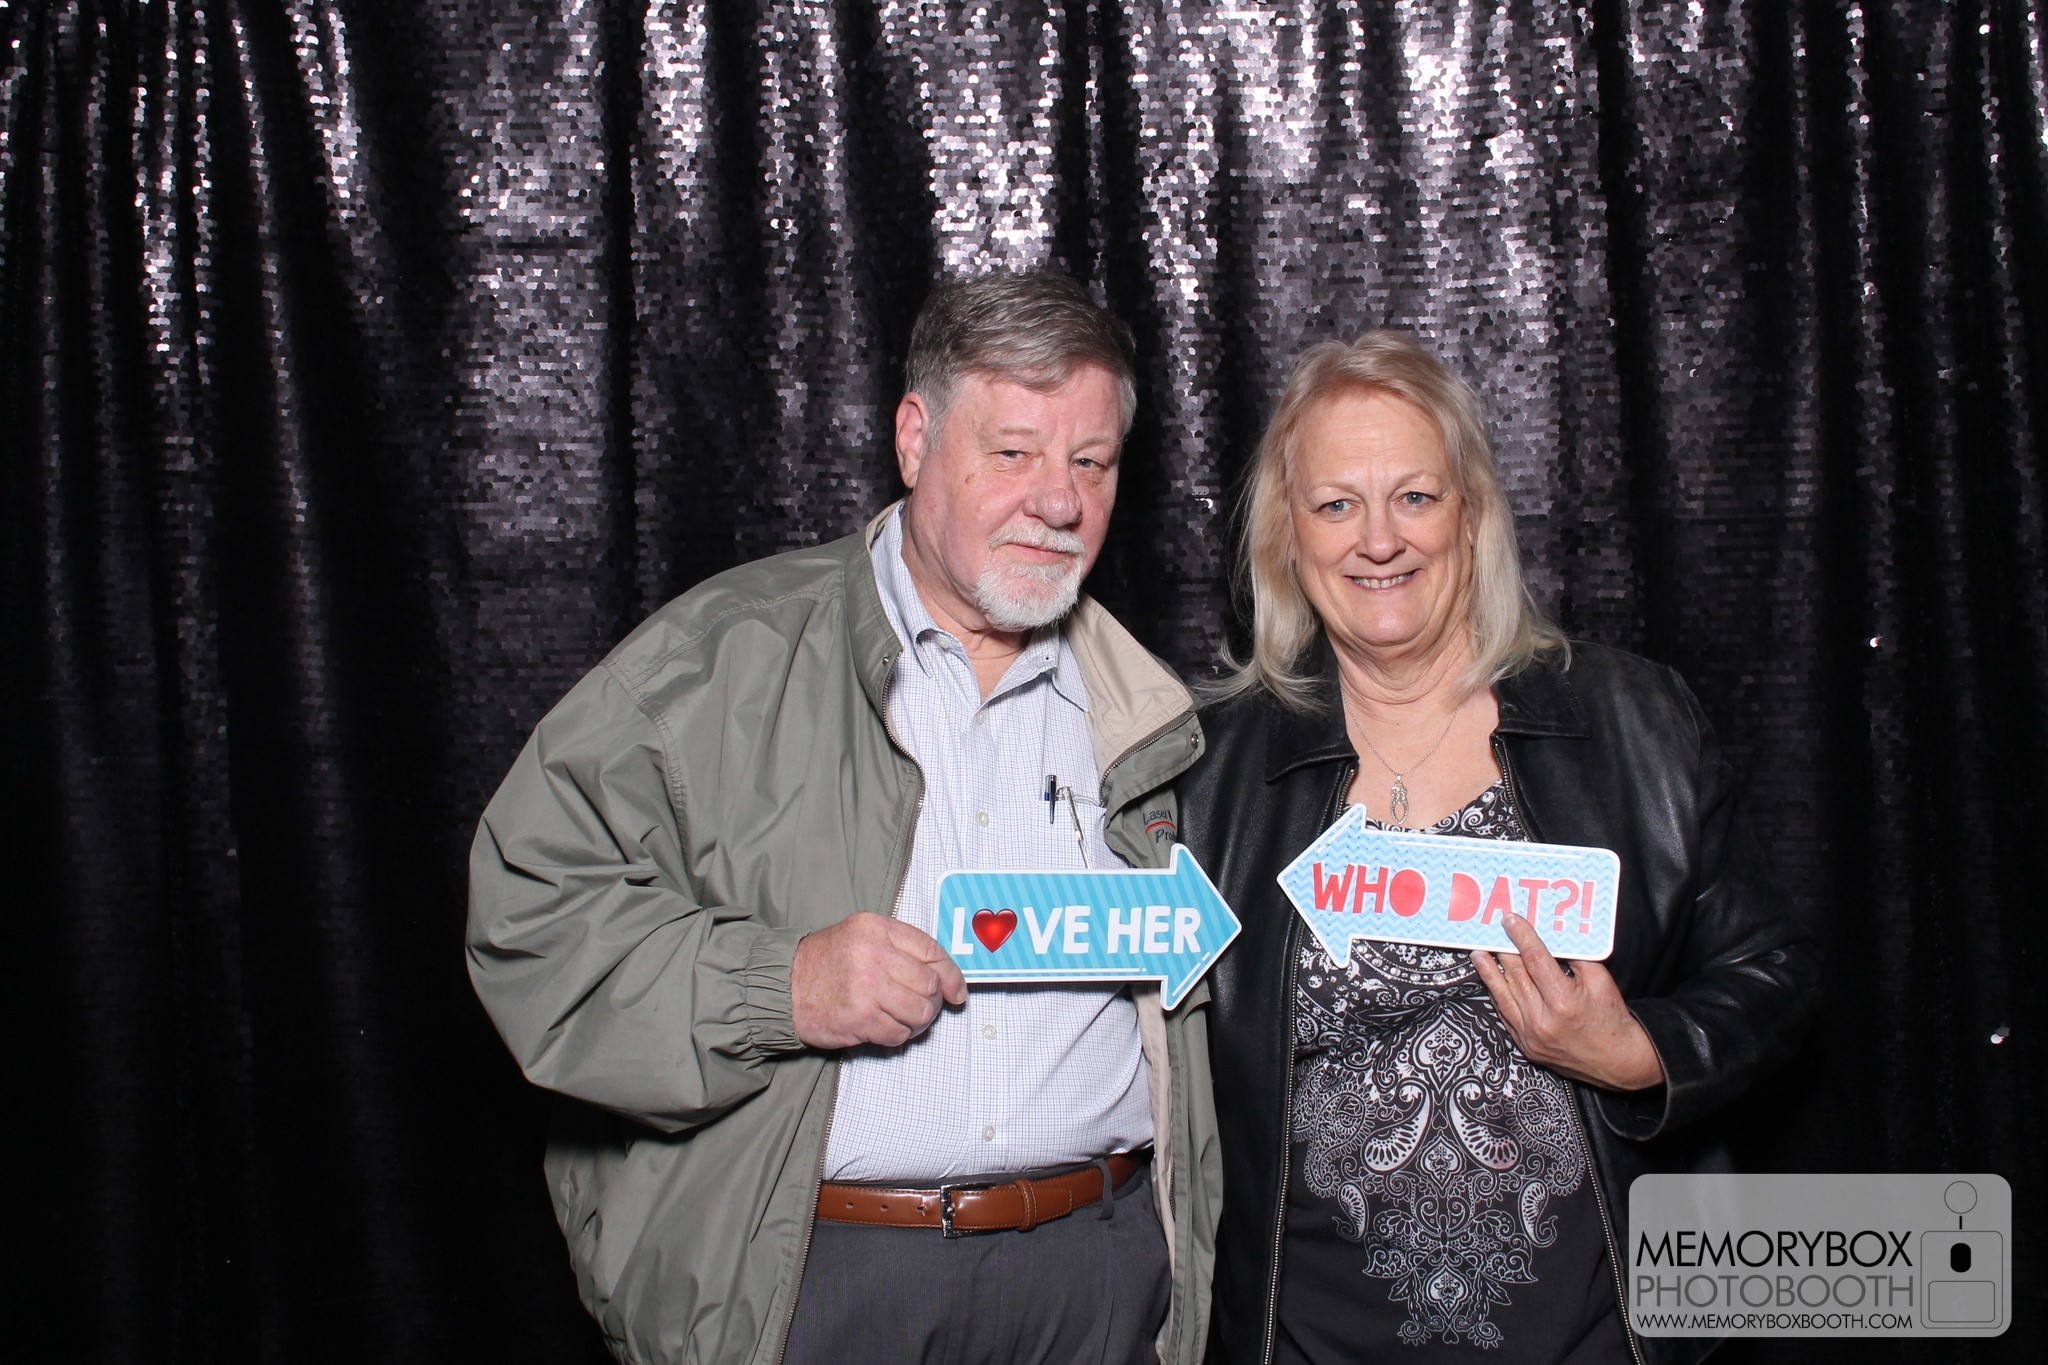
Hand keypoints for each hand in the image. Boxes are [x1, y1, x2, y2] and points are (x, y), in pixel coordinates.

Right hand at [791, 913, 968, 1049]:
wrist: (783, 985)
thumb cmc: (825, 962)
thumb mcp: (860, 936)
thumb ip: (898, 947)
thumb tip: (943, 975)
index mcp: (877, 929)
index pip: (932, 951)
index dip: (951, 975)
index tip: (956, 991)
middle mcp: (874, 955)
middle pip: (930, 985)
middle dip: (933, 1001)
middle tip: (922, 1007)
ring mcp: (867, 988)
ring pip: (921, 1012)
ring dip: (918, 1022)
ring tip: (904, 1020)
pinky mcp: (860, 1018)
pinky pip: (899, 1033)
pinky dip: (898, 1035)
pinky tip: (885, 1028)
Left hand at [1473, 913, 1664, 1091]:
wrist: (1618, 1061)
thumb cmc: (1611, 1020)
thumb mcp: (1600, 981)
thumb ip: (1575, 957)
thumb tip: (1551, 938)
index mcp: (1563, 1002)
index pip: (1535, 960)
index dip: (1521, 937)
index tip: (1510, 921)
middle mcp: (1543, 1020)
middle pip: (1516, 975)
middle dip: (1503, 950)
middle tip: (1492, 932)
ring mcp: (1531, 1036)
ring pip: (1504, 995)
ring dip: (1489, 972)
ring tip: (1478, 954)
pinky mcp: (1526, 1046)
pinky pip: (1506, 1015)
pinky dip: (1498, 996)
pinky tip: (1491, 981)